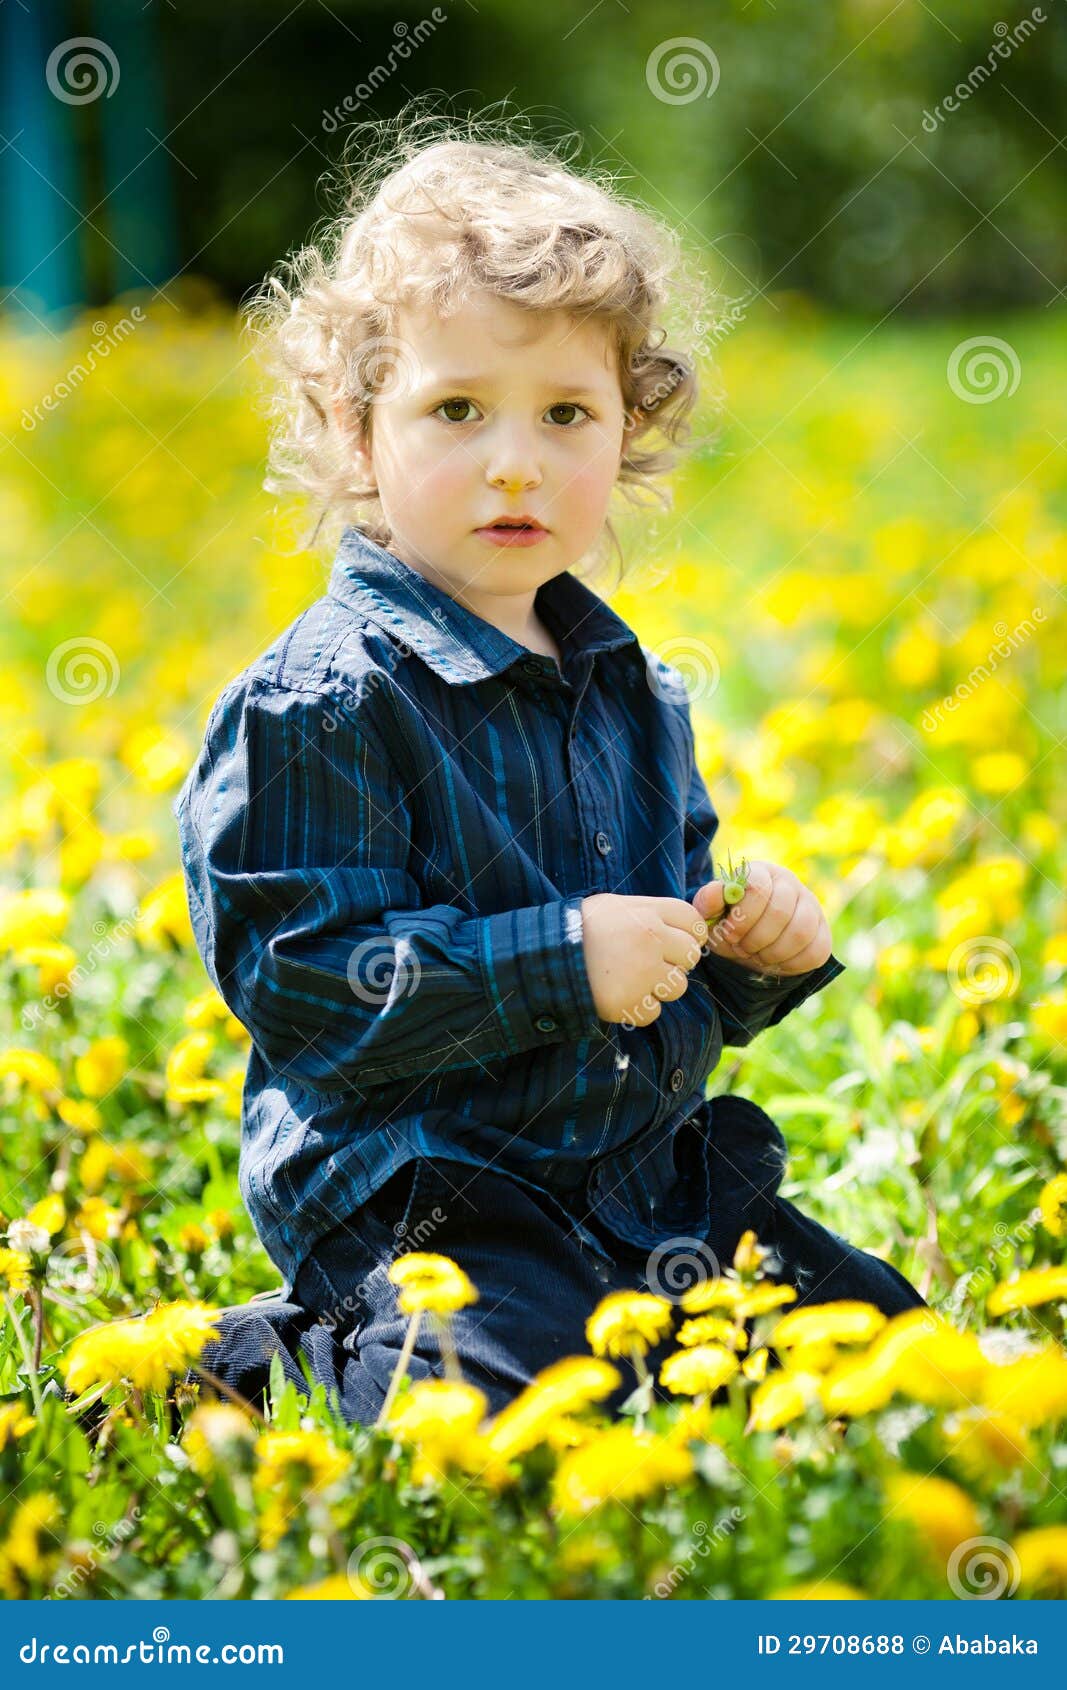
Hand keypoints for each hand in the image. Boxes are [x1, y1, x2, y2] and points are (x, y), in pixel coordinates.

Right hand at [581, 893, 708, 1026]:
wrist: (546, 956)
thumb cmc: (580, 928)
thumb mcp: (615, 906)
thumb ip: (650, 912)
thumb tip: (680, 926)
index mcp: (648, 912)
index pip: (693, 922)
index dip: (689, 934)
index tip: (676, 942)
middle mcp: (651, 940)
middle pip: (691, 955)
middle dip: (675, 962)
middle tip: (649, 964)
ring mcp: (642, 973)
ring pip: (677, 987)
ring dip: (658, 988)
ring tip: (630, 980)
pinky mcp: (630, 1002)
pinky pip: (653, 1011)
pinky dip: (638, 1008)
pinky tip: (619, 995)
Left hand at [691, 860, 831, 977]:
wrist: (750, 947)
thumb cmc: (730, 925)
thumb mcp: (712, 915)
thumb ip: (709, 901)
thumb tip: (717, 892)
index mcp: (761, 873)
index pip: (759, 886)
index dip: (743, 915)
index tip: (729, 932)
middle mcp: (790, 884)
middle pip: (780, 911)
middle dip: (756, 938)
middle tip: (742, 948)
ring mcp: (811, 906)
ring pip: (801, 932)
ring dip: (773, 952)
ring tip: (757, 955)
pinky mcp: (823, 932)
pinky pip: (815, 951)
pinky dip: (791, 964)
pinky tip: (775, 962)